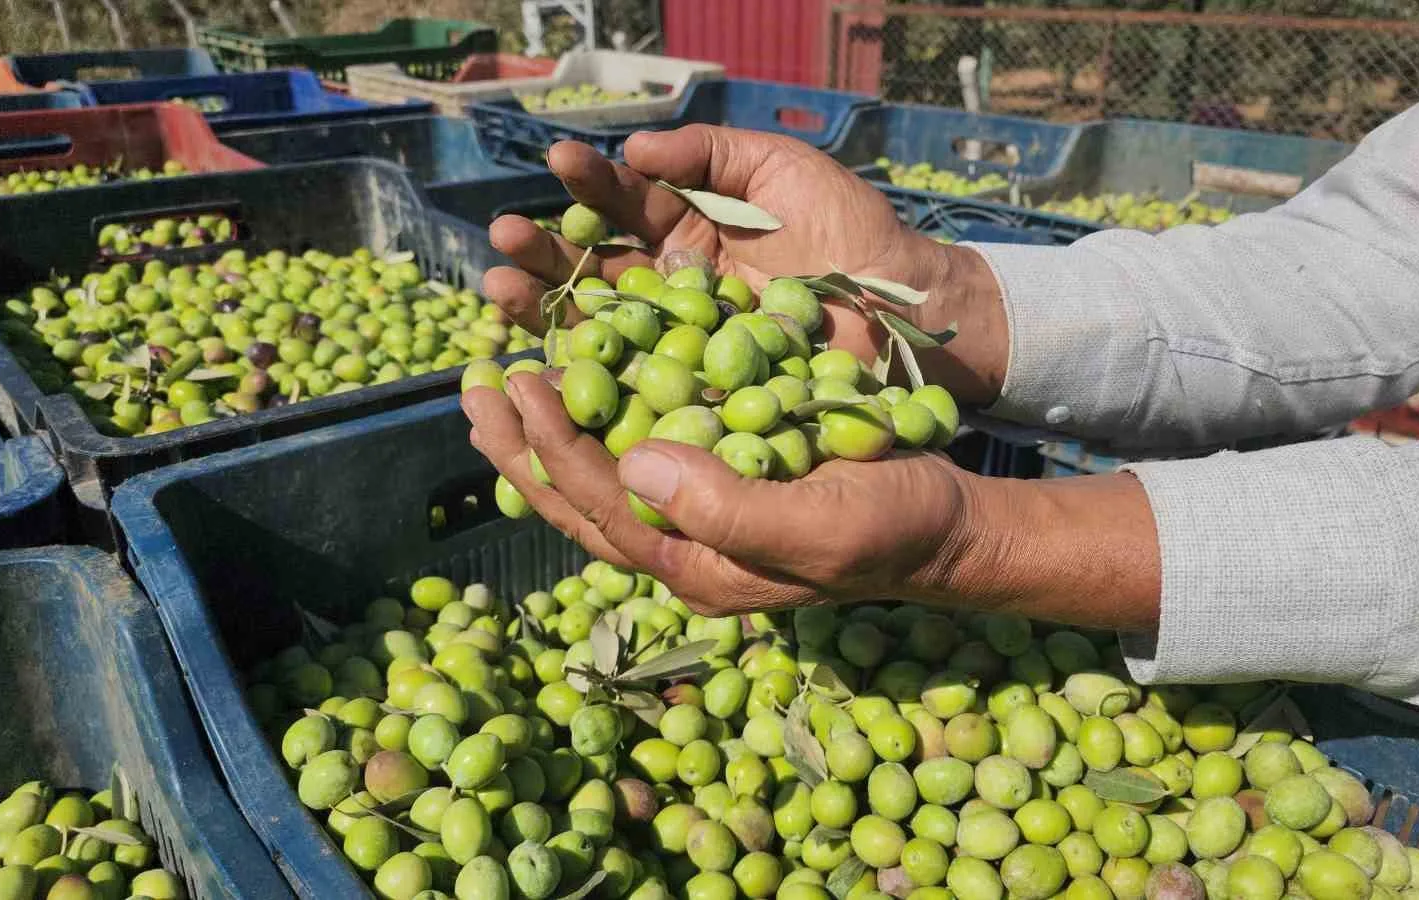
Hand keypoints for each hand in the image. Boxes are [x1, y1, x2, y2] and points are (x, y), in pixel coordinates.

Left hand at [462, 371, 992, 612]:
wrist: (944, 524)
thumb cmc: (891, 526)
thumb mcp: (819, 524)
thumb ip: (727, 509)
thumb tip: (635, 465)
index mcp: (695, 564)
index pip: (603, 503)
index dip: (553, 443)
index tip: (516, 378)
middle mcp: (683, 547)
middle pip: (579, 499)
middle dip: (520, 445)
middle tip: (473, 382)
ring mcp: (698, 517)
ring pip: (601, 479)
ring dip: (546, 433)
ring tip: (499, 382)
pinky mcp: (719, 482)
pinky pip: (640, 455)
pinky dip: (601, 417)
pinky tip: (580, 381)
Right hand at [483, 126, 1007, 402]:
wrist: (906, 309)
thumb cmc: (853, 232)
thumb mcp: (781, 170)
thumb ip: (711, 151)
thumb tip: (635, 147)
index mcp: (690, 227)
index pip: (624, 204)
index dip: (590, 184)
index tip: (559, 161)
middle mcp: (673, 284)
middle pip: (594, 266)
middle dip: (544, 250)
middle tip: (501, 237)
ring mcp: (680, 339)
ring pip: (598, 322)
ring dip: (544, 307)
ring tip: (497, 289)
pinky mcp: (694, 388)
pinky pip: (631, 380)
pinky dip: (583, 373)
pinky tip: (538, 360)